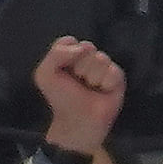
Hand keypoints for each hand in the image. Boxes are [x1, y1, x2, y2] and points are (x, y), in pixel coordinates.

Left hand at [33, 36, 122, 161]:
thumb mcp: (45, 75)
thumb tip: (82, 47)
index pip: (70, 41)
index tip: (63, 71)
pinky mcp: (118, 78)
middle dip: (79, 66)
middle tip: (78, 82)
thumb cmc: (62, 99)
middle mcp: (88, 58)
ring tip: (90, 88)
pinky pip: (113, 71)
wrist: (77, 122)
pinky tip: (102, 92)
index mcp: (70, 55)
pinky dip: (105, 83)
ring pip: (100, 58)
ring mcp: (104, 67)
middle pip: (87, 46)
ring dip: (92, 76)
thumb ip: (56, 53)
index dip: (66, 55)